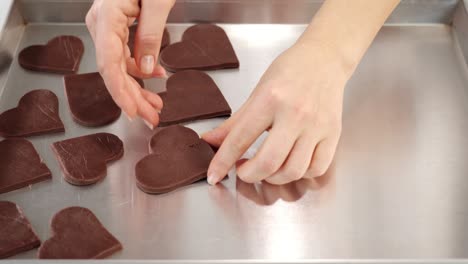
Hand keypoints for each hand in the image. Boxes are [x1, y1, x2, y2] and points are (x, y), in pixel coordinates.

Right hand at [86, 0, 174, 127]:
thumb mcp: (158, 2)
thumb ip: (151, 35)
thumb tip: (147, 71)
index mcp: (106, 16)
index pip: (109, 63)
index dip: (120, 91)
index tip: (133, 111)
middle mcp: (101, 24)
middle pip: (114, 70)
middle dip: (133, 97)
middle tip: (152, 118)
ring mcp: (107, 27)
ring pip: (119, 66)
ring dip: (138, 88)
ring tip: (156, 106)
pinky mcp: (117, 28)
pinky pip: (125, 56)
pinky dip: (141, 71)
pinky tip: (156, 78)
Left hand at [202, 41, 348, 184]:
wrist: (324, 59)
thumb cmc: (289, 73)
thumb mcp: (257, 93)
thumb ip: (233, 123)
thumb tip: (208, 142)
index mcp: (270, 99)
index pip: (240, 139)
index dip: (223, 161)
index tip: (213, 175)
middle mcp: (295, 114)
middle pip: (269, 162)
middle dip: (250, 175)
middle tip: (243, 170)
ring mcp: (317, 126)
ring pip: (293, 170)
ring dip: (274, 178)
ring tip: (266, 168)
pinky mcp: (333, 134)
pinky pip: (316, 168)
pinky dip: (300, 174)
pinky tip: (290, 164)